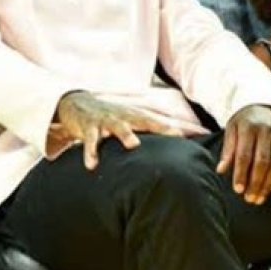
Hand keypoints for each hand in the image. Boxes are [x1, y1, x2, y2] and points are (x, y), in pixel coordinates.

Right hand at [55, 91, 181, 170]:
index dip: (175, 129)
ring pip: (117, 126)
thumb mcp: (131, 121)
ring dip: (125, 134)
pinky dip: (91, 151)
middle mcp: (124, 116)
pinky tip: (92, 164)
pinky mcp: (89, 127)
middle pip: (144, 120)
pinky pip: (90, 140)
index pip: (159, 122)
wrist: (77, 105)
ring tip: (133, 144)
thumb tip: (174, 145)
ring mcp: (106, 121)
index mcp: (136, 116)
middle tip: (174, 135)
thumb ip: (149, 132)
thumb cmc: (112, 117)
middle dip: (159, 127)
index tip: (193, 136)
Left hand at [217, 105, 270, 204]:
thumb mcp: (232, 128)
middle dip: (256, 183)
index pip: (244, 155)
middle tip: (250, 199)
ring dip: (268, 183)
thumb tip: (221, 170)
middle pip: (262, 162)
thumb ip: (228, 149)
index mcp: (249, 127)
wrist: (266, 102)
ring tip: (260, 197)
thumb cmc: (245, 120)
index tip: (238, 190)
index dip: (241, 173)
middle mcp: (267, 130)